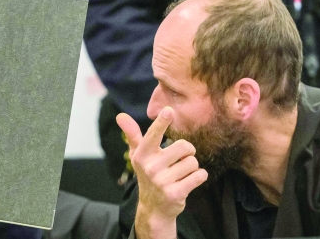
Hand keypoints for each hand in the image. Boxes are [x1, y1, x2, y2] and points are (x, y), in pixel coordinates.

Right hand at [117, 107, 207, 238]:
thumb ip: (132, 134)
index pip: (153, 134)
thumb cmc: (149, 174)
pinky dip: (200, 176)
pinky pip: (199, 176)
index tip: (169, 111)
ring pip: (193, 162)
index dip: (162, 122)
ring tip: (181, 173)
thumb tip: (120, 116)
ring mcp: (162, 182)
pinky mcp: (175, 194)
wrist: (154, 208)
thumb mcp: (139, 154)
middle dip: (188, 152)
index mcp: (142, 154)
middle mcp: (150, 168)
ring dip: (192, 167)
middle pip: (184, 147)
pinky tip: (189, 181)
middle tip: (179, 160)